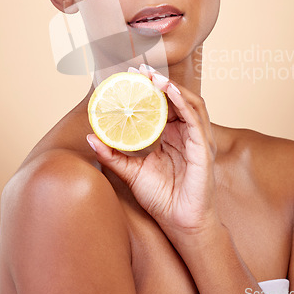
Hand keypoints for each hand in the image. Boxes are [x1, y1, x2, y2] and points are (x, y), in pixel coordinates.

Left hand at [86, 64, 218, 242]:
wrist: (180, 223)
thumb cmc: (161, 198)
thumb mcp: (132, 172)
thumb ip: (112, 154)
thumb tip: (90, 136)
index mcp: (172, 136)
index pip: (163, 105)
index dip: (149, 89)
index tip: (131, 75)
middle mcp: (186, 133)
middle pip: (176, 99)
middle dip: (159, 82)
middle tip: (140, 69)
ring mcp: (197, 139)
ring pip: (189, 103)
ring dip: (173, 87)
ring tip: (155, 77)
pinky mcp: (204, 148)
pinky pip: (195, 120)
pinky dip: (184, 102)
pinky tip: (170, 92)